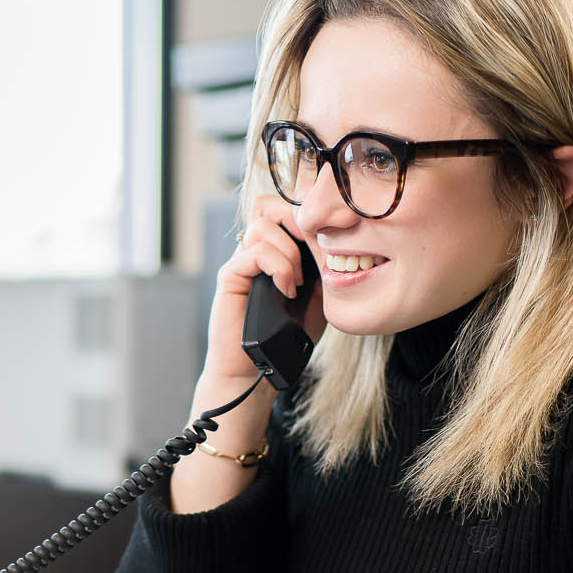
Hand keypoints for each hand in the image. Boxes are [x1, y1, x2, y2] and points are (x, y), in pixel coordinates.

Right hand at [202, 194, 325, 390]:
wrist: (259, 369)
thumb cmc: (290, 334)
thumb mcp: (321, 292)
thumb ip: (324, 263)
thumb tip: (342, 236)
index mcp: (277, 249)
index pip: (287, 208)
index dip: (309, 212)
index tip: (332, 233)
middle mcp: (256, 249)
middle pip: (270, 204)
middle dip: (299, 220)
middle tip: (314, 247)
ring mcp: (241, 261)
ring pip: (263, 224)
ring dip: (289, 250)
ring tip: (298, 280)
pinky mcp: (230, 276)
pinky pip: (255, 252)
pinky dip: (278, 267)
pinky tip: (287, 290)